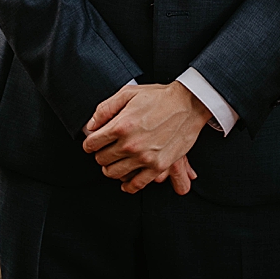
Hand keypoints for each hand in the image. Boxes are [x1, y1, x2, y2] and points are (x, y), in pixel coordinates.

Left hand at [82, 81, 211, 193]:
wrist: (189, 103)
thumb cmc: (160, 96)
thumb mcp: (129, 93)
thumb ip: (105, 109)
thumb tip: (90, 126)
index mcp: (120, 126)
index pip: (91, 144)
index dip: (91, 142)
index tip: (96, 141)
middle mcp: (130, 144)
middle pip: (101, 159)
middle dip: (101, 154)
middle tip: (108, 148)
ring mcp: (144, 157)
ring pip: (114, 173)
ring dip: (112, 168)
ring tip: (118, 160)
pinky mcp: (158, 166)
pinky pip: (135, 184)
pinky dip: (127, 185)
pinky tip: (126, 180)